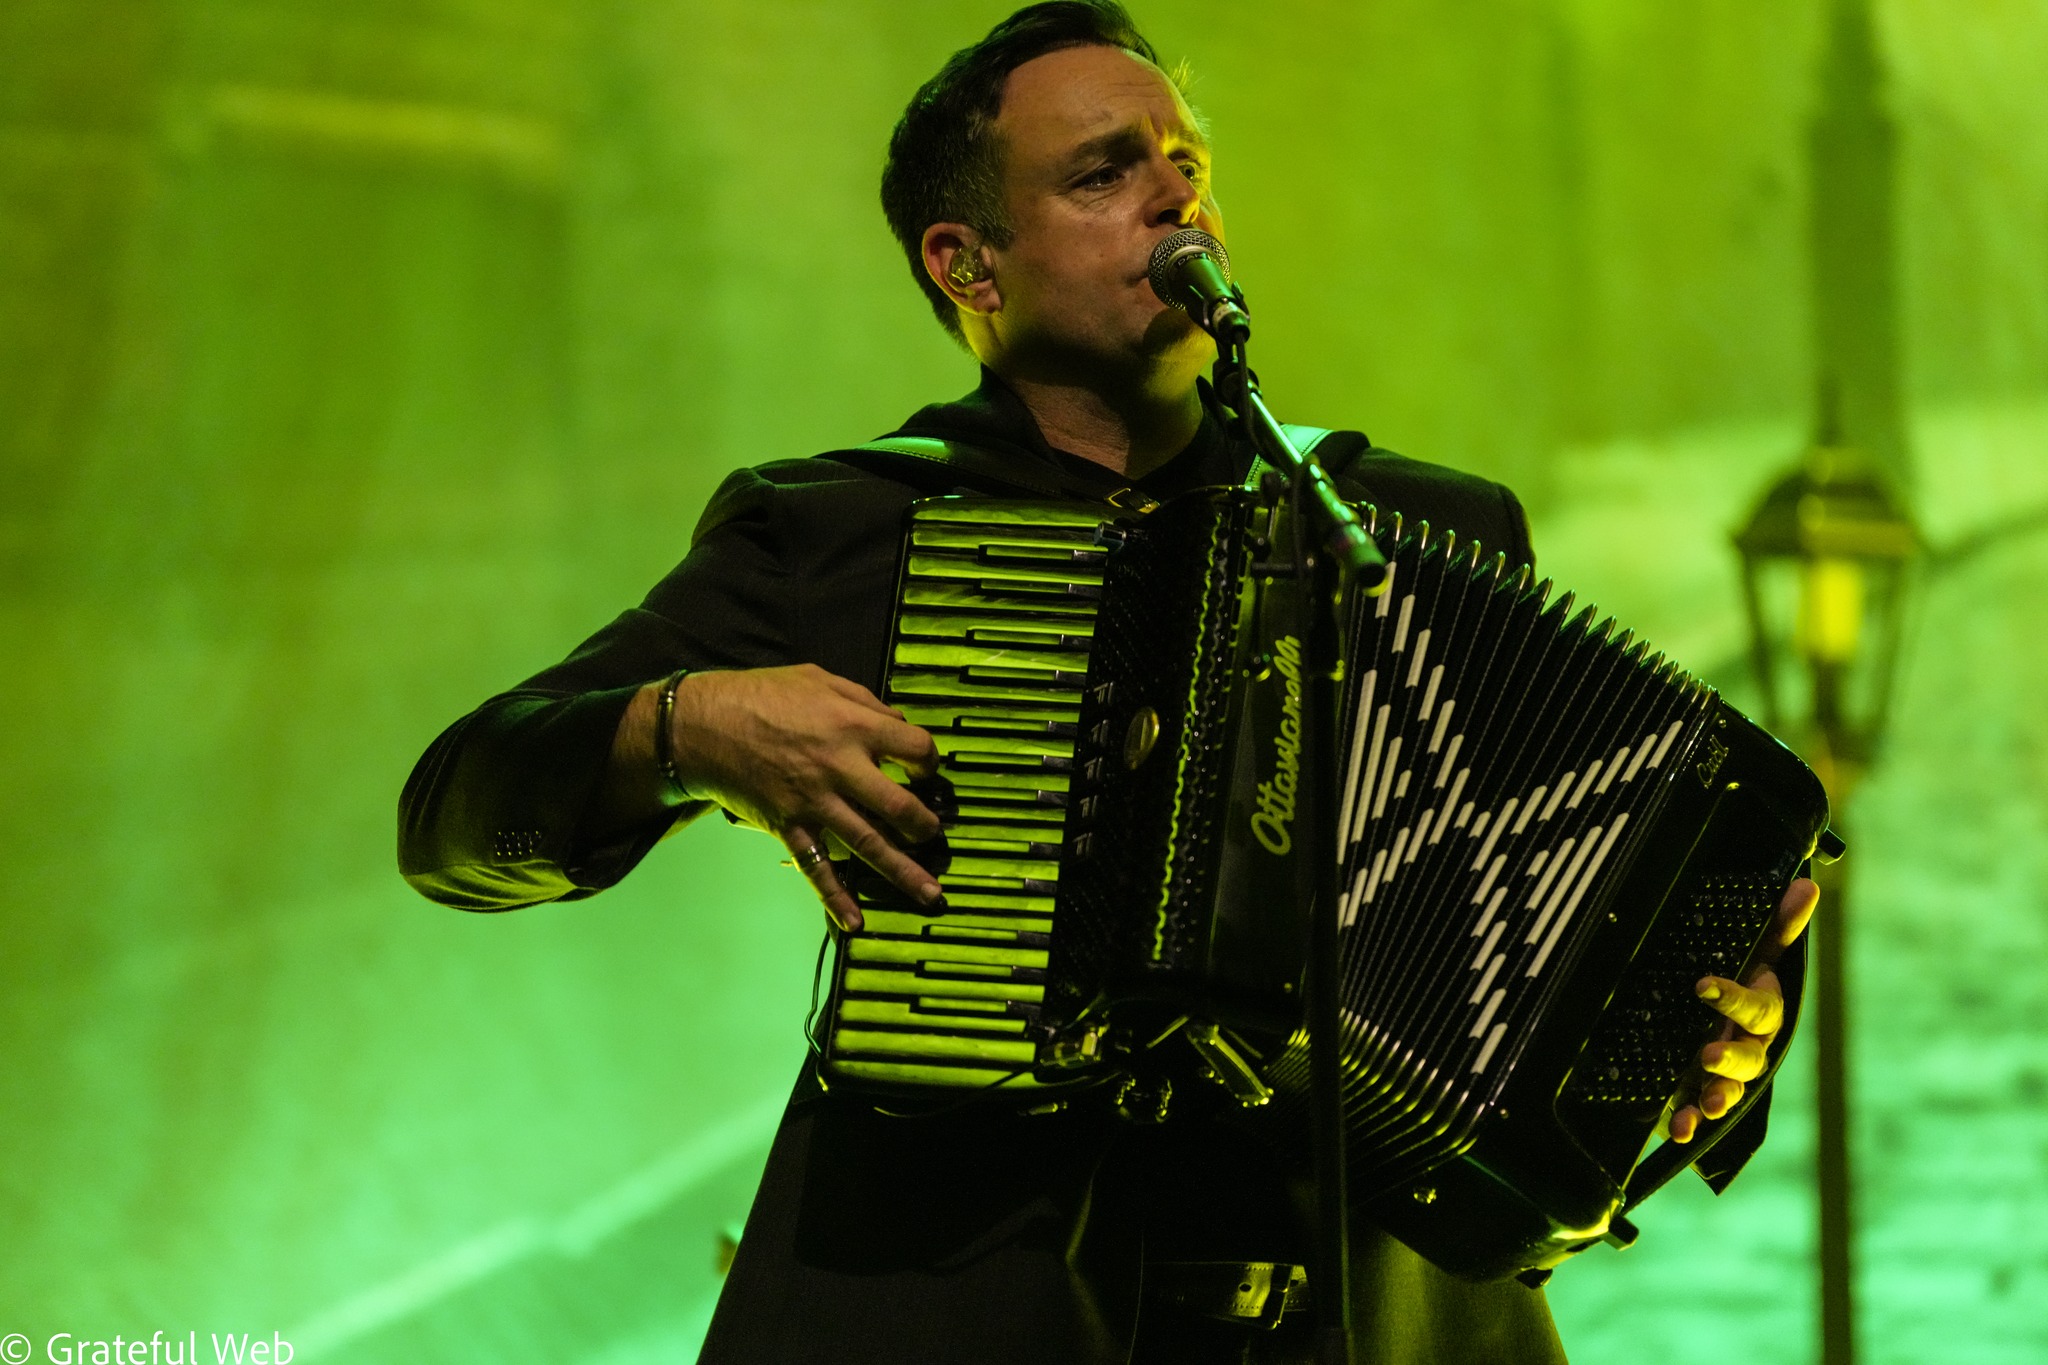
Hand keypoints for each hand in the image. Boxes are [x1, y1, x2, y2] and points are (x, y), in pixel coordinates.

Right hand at [667, 665, 942, 932]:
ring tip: (930, 894)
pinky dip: (835, 897)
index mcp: (853, 725)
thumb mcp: (819, 679)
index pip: (915, 748)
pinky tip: (854, 922)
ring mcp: (815, 802)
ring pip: (869, 843)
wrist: (703, 725)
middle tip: (934, 835)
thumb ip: (863, 700)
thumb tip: (897, 721)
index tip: (926, 771)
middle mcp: (841, 768)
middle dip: (924, 825)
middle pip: (900, 805)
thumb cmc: (762, 695)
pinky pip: (816, 867)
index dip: (929, 762)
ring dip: (902, 871)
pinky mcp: (789, 826)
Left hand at [1666, 876, 1819, 1142]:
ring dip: (1719, 1097)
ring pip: (1730, 1090)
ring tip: (1708, 1102)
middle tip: (1705, 1055)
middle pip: (1749, 1058)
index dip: (1734, 997)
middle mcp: (1748, 1047)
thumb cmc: (1736, 985)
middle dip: (1730, 1059)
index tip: (1703, 985)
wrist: (1706, 1024)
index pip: (1759, 1006)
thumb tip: (1807, 885)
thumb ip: (1778, 926)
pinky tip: (1678, 1129)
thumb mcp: (1753, 955)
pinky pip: (1697, 1112)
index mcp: (1762, 1012)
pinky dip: (1690, 1122)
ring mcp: (1725, 1075)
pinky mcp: (1698, 1095)